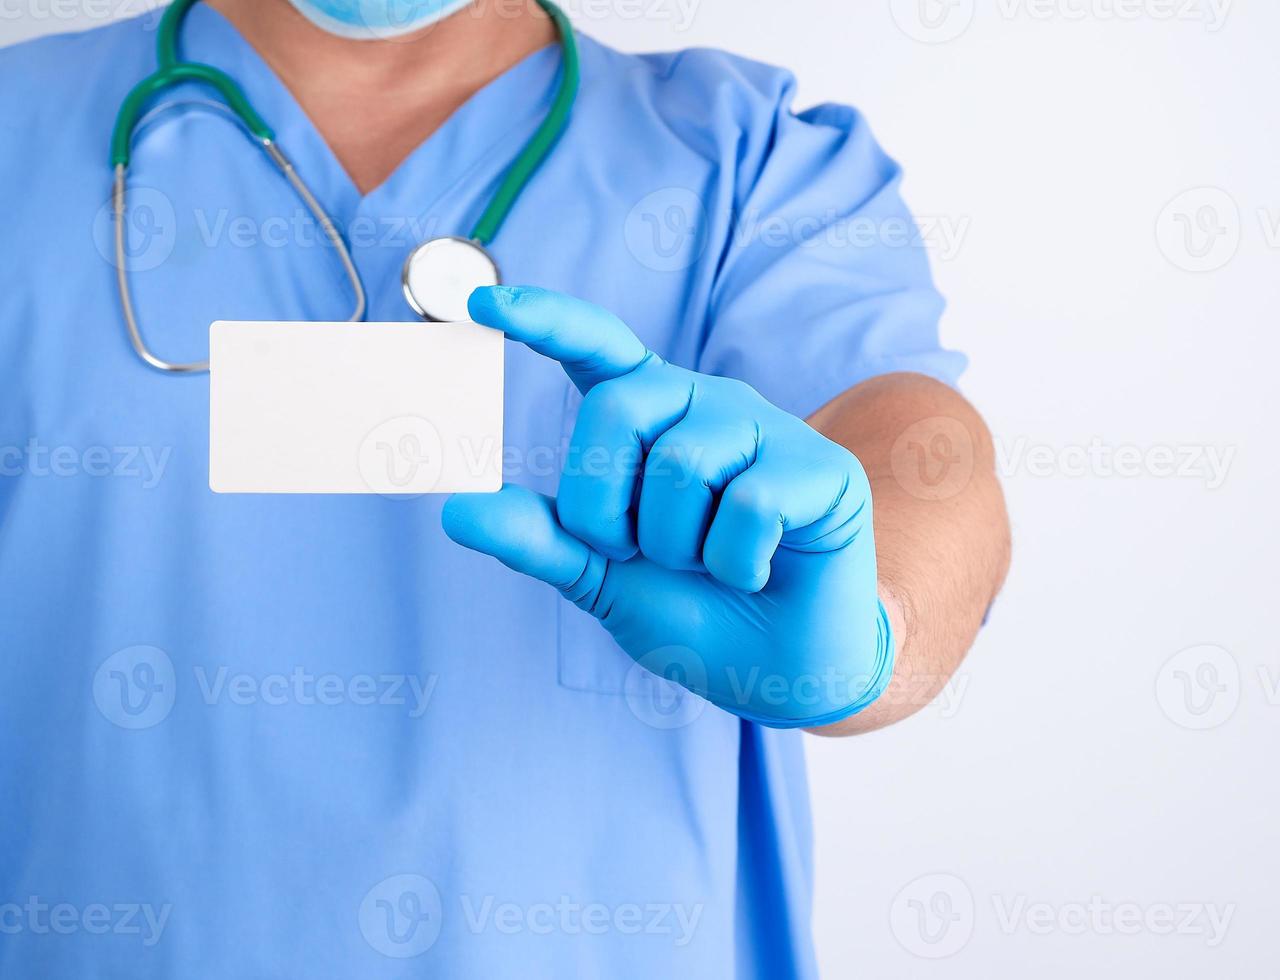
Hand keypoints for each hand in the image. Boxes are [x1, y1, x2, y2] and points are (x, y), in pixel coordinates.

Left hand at [442, 286, 892, 727]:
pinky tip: (759, 571)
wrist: (781, 670)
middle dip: (606, 506)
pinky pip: (750, 504)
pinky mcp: (821, 467)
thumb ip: (540, 541)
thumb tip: (457, 510)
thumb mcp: (602, 580)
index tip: (486, 302)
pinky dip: (737, 563)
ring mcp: (768, 429)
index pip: (597, 348)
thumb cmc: (694, 611)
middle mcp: (707, 405)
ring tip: (711, 565)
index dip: (546, 319)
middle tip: (642, 555)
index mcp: (651, 419)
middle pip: (620, 407)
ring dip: (678, 547)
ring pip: (684, 464)